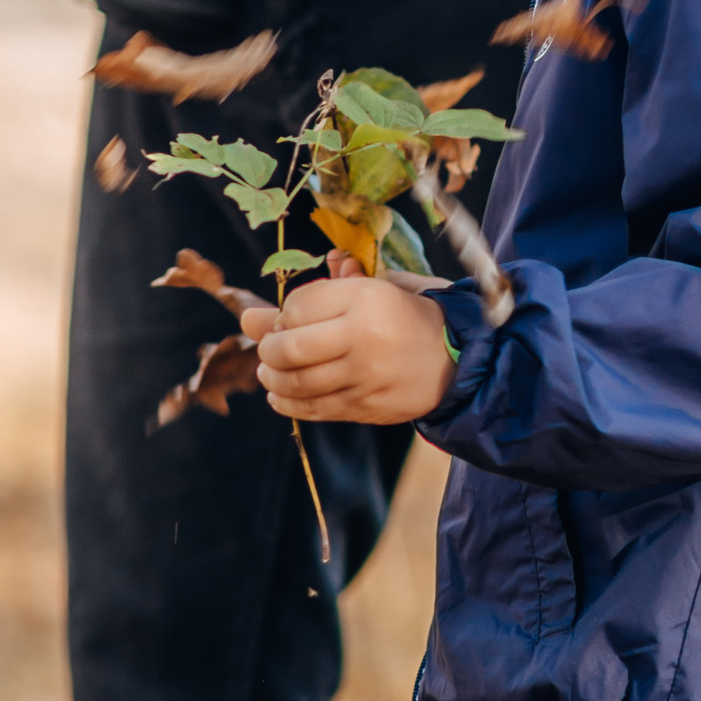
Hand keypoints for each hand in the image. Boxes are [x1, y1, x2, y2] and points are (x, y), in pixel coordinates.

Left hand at [255, 272, 455, 424]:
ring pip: (297, 383)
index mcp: (366, 298)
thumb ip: (310, 299)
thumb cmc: (403, 315)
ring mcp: (364, 377)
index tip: (290, 318)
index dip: (284, 313)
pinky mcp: (365, 406)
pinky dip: (288, 403)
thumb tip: (247, 318)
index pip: (297, 306)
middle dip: (269, 349)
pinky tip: (281, 395)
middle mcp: (363, 338)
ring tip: (272, 372)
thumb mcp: (365, 291)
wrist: (454, 357)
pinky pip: (313, 409)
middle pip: (289, 348)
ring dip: (273, 378)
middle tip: (270, 349)